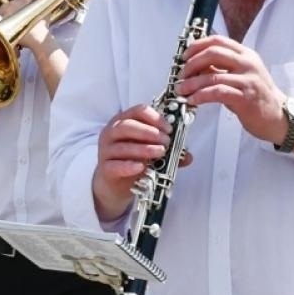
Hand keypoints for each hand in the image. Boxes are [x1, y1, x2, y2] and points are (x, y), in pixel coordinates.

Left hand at [0, 0, 49, 51]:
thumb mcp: (44, 12)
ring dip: (5, 18)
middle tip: (15, 20)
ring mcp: (7, 13)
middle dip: (7, 12)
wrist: (37, 38)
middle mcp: (13, 4)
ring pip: (1, 14)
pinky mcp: (2, 22)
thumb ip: (41, 5)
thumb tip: (44, 0)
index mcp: (23, 0)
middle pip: (5, 5)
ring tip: (13, 26)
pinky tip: (8, 30)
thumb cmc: (42, 27)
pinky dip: (1, 26)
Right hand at [93, 104, 168, 219]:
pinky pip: (115, 165)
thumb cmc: (133, 160)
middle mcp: (111, 133)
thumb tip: (188, 156)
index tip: (169, 128)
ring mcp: (106, 150)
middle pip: (127, 126)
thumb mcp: (150, 152)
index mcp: (123, 121)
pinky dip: (129, 166)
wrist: (115, 183)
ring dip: (143, 148)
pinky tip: (141, 167)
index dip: (155, 118)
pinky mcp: (105, 168)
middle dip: (149, 132)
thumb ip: (169, 151)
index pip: (137, 111)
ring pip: (122, 146)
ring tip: (160, 152)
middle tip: (166, 141)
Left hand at [176, 35, 286, 145]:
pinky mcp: (246, 97)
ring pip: (212, 75)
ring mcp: (248, 80)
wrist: (280, 116)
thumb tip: (195, 66)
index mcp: (246, 54)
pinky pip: (217, 92)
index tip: (184, 57)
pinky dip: (201, 96)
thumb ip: (221, 68)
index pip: (218, 41)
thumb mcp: (241, 75)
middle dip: (191, 63)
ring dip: (192, 83)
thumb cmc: (258, 96)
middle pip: (213, 53)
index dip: (197, 46)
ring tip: (181, 90)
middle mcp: (248, 63)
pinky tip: (193, 100)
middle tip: (181, 75)